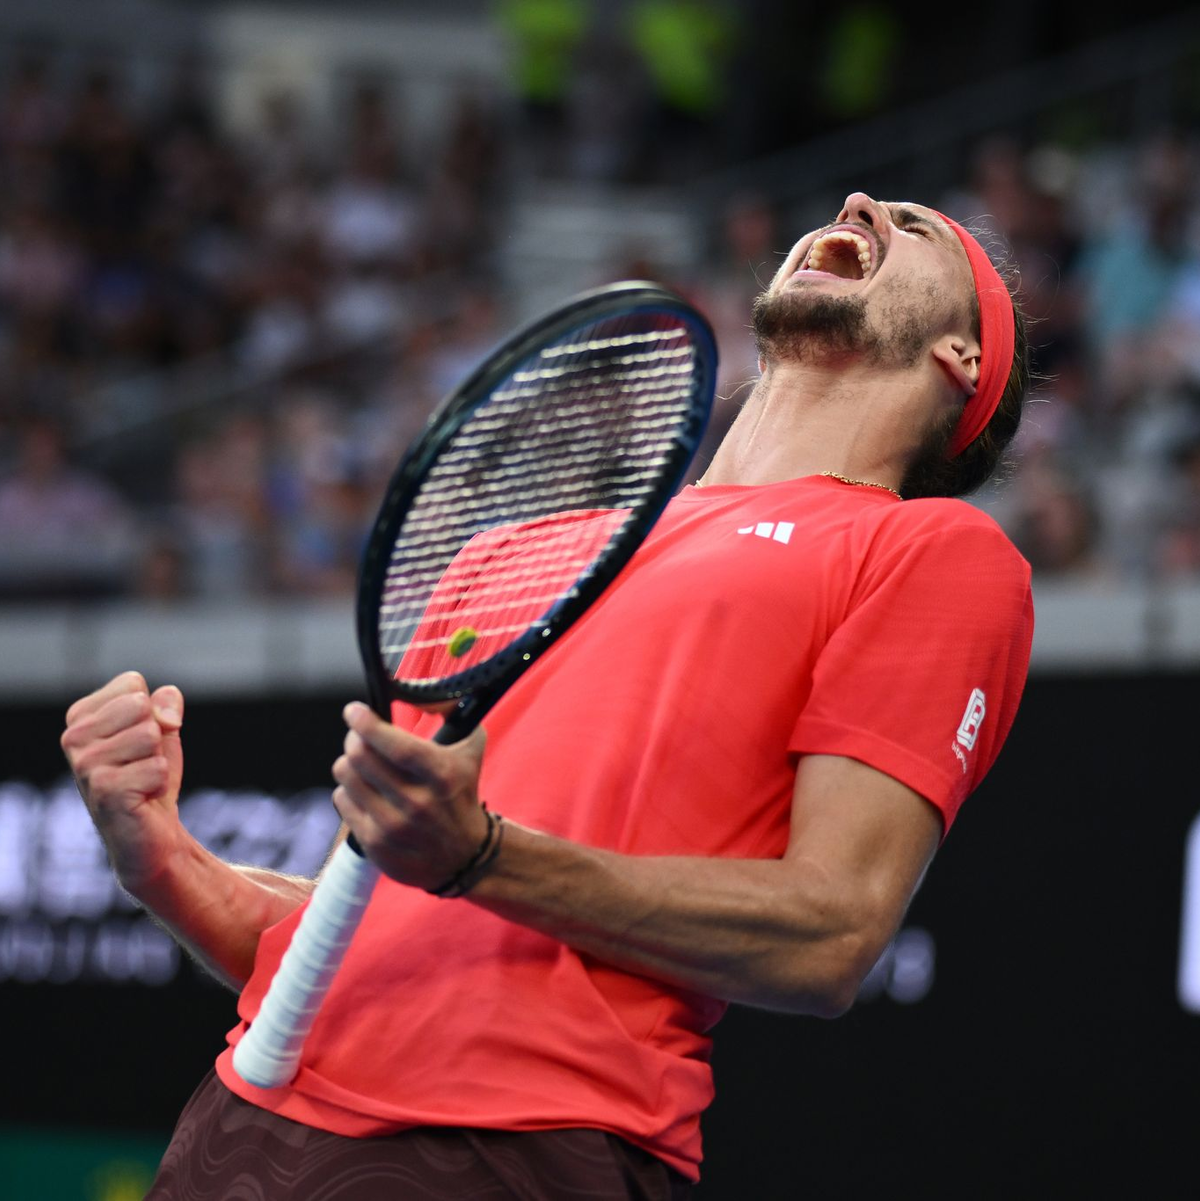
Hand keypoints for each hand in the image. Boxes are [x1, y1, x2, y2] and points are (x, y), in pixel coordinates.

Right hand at [60, 671, 186, 890]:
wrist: (151, 833)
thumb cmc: (151, 776)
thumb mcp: (163, 731)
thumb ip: (165, 706)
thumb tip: (166, 705)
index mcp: (81, 716)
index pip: (133, 683)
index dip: (153, 711)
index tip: (142, 742)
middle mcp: (74, 738)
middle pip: (141, 705)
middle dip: (156, 735)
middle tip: (143, 763)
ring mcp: (84, 765)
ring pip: (150, 735)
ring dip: (157, 760)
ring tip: (141, 780)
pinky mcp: (103, 790)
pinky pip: (156, 767)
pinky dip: (159, 784)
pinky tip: (142, 798)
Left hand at [331, 702, 488, 892]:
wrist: (464, 854)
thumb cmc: (461, 792)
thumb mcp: (470, 748)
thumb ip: (448, 711)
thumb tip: (414, 691)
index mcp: (442, 775)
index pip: (395, 745)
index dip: (368, 724)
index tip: (354, 710)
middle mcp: (417, 803)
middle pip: (361, 758)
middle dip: (354, 739)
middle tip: (358, 736)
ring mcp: (393, 827)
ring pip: (346, 778)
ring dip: (348, 763)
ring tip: (361, 763)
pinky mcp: (375, 845)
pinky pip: (342, 801)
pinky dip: (348, 790)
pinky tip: (365, 790)